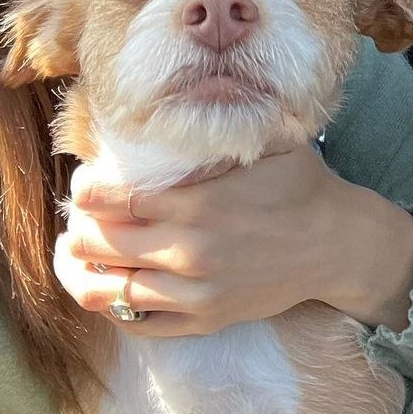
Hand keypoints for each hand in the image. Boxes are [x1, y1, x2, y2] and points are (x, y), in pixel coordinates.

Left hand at [55, 144, 412, 336]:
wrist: (335, 243)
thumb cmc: (302, 186)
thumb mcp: (269, 142)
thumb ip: (230, 121)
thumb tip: (202, 87)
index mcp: (198, 205)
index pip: (118, 201)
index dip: (89, 193)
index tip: (82, 184)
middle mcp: (189, 251)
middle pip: (106, 246)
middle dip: (81, 231)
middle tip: (77, 220)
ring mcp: (196, 292)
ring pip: (117, 291)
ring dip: (87, 274)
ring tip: (77, 260)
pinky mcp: (207, 319)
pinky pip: (145, 326)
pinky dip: (119, 311)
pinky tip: (112, 293)